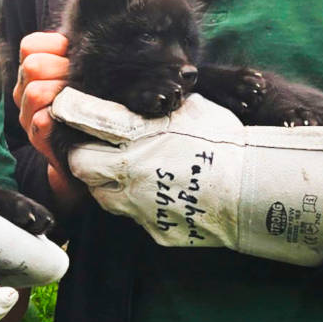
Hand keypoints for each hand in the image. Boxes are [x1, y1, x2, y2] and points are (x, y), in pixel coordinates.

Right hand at [12, 32, 82, 207]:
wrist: (93, 145)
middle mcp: (23, 91)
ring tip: (82, 99)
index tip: (74, 57)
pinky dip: (62, 117)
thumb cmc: (89, 100)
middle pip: (33, 66)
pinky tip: (78, 117)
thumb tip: (93, 33)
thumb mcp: (81, 70)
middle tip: (82, 80)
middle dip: (62, 69)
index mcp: (32, 71)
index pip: (30, 45)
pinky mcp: (38, 138)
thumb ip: (78, 51)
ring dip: (63, 93)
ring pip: (34, 92)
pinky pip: (42, 121)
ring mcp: (27, 116)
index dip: (56, 46)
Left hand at [51, 88, 322, 266]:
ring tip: (129, 172)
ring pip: (100, 194)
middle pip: (80, 163)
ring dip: (106, 182)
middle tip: (98, 148)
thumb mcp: (189, 108)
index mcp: (137, 133)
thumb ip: (154, 102)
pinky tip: (157, 193)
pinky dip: (137, 205)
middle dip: (83, 154)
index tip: (67, 108)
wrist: (254, 187)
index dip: (70, 111)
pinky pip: (132, 216)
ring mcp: (139, 204)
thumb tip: (136, 92)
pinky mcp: (152, 229)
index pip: (82, 118)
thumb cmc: (225, 139)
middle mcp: (129, 169)